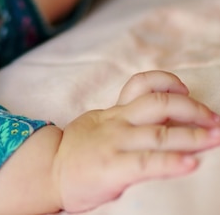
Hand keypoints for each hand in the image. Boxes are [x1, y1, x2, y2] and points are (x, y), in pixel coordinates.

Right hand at [53, 70, 219, 212]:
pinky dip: (172, 162)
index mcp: (115, 111)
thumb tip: (161, 120)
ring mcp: (117, 143)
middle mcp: (118, 122)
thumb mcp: (99, 122)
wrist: (47, 169)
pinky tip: (191, 164)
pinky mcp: (114, 167)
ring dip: (193, 134)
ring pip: (160, 132)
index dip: (168, 82)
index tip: (186, 89)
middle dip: (193, 109)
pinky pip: (148, 163)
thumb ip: (125, 119)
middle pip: (159, 104)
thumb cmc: (77, 149)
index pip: (143, 84)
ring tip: (214, 136)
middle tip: (214, 119)